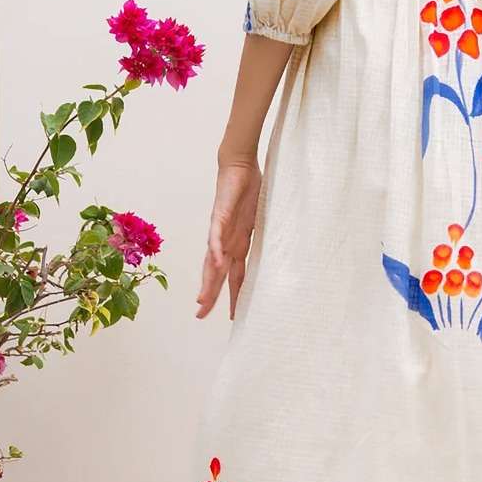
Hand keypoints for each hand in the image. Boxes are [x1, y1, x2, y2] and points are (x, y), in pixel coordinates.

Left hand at [195, 156, 262, 321]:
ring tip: (203, 299)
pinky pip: (216, 235)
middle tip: (201, 316)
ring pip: (212, 260)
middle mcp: (226, 240)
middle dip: (210, 295)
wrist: (238, 165)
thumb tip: (280, 253)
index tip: (231, 316)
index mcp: (236, 243)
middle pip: (217, 274)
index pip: (232, 275)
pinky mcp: (220, 214)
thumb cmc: (249, 189)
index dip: (230, 294)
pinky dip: (216, 250)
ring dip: (208, 280)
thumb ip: (264, 237)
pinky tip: (217, 263)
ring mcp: (221, 229)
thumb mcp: (259, 219)